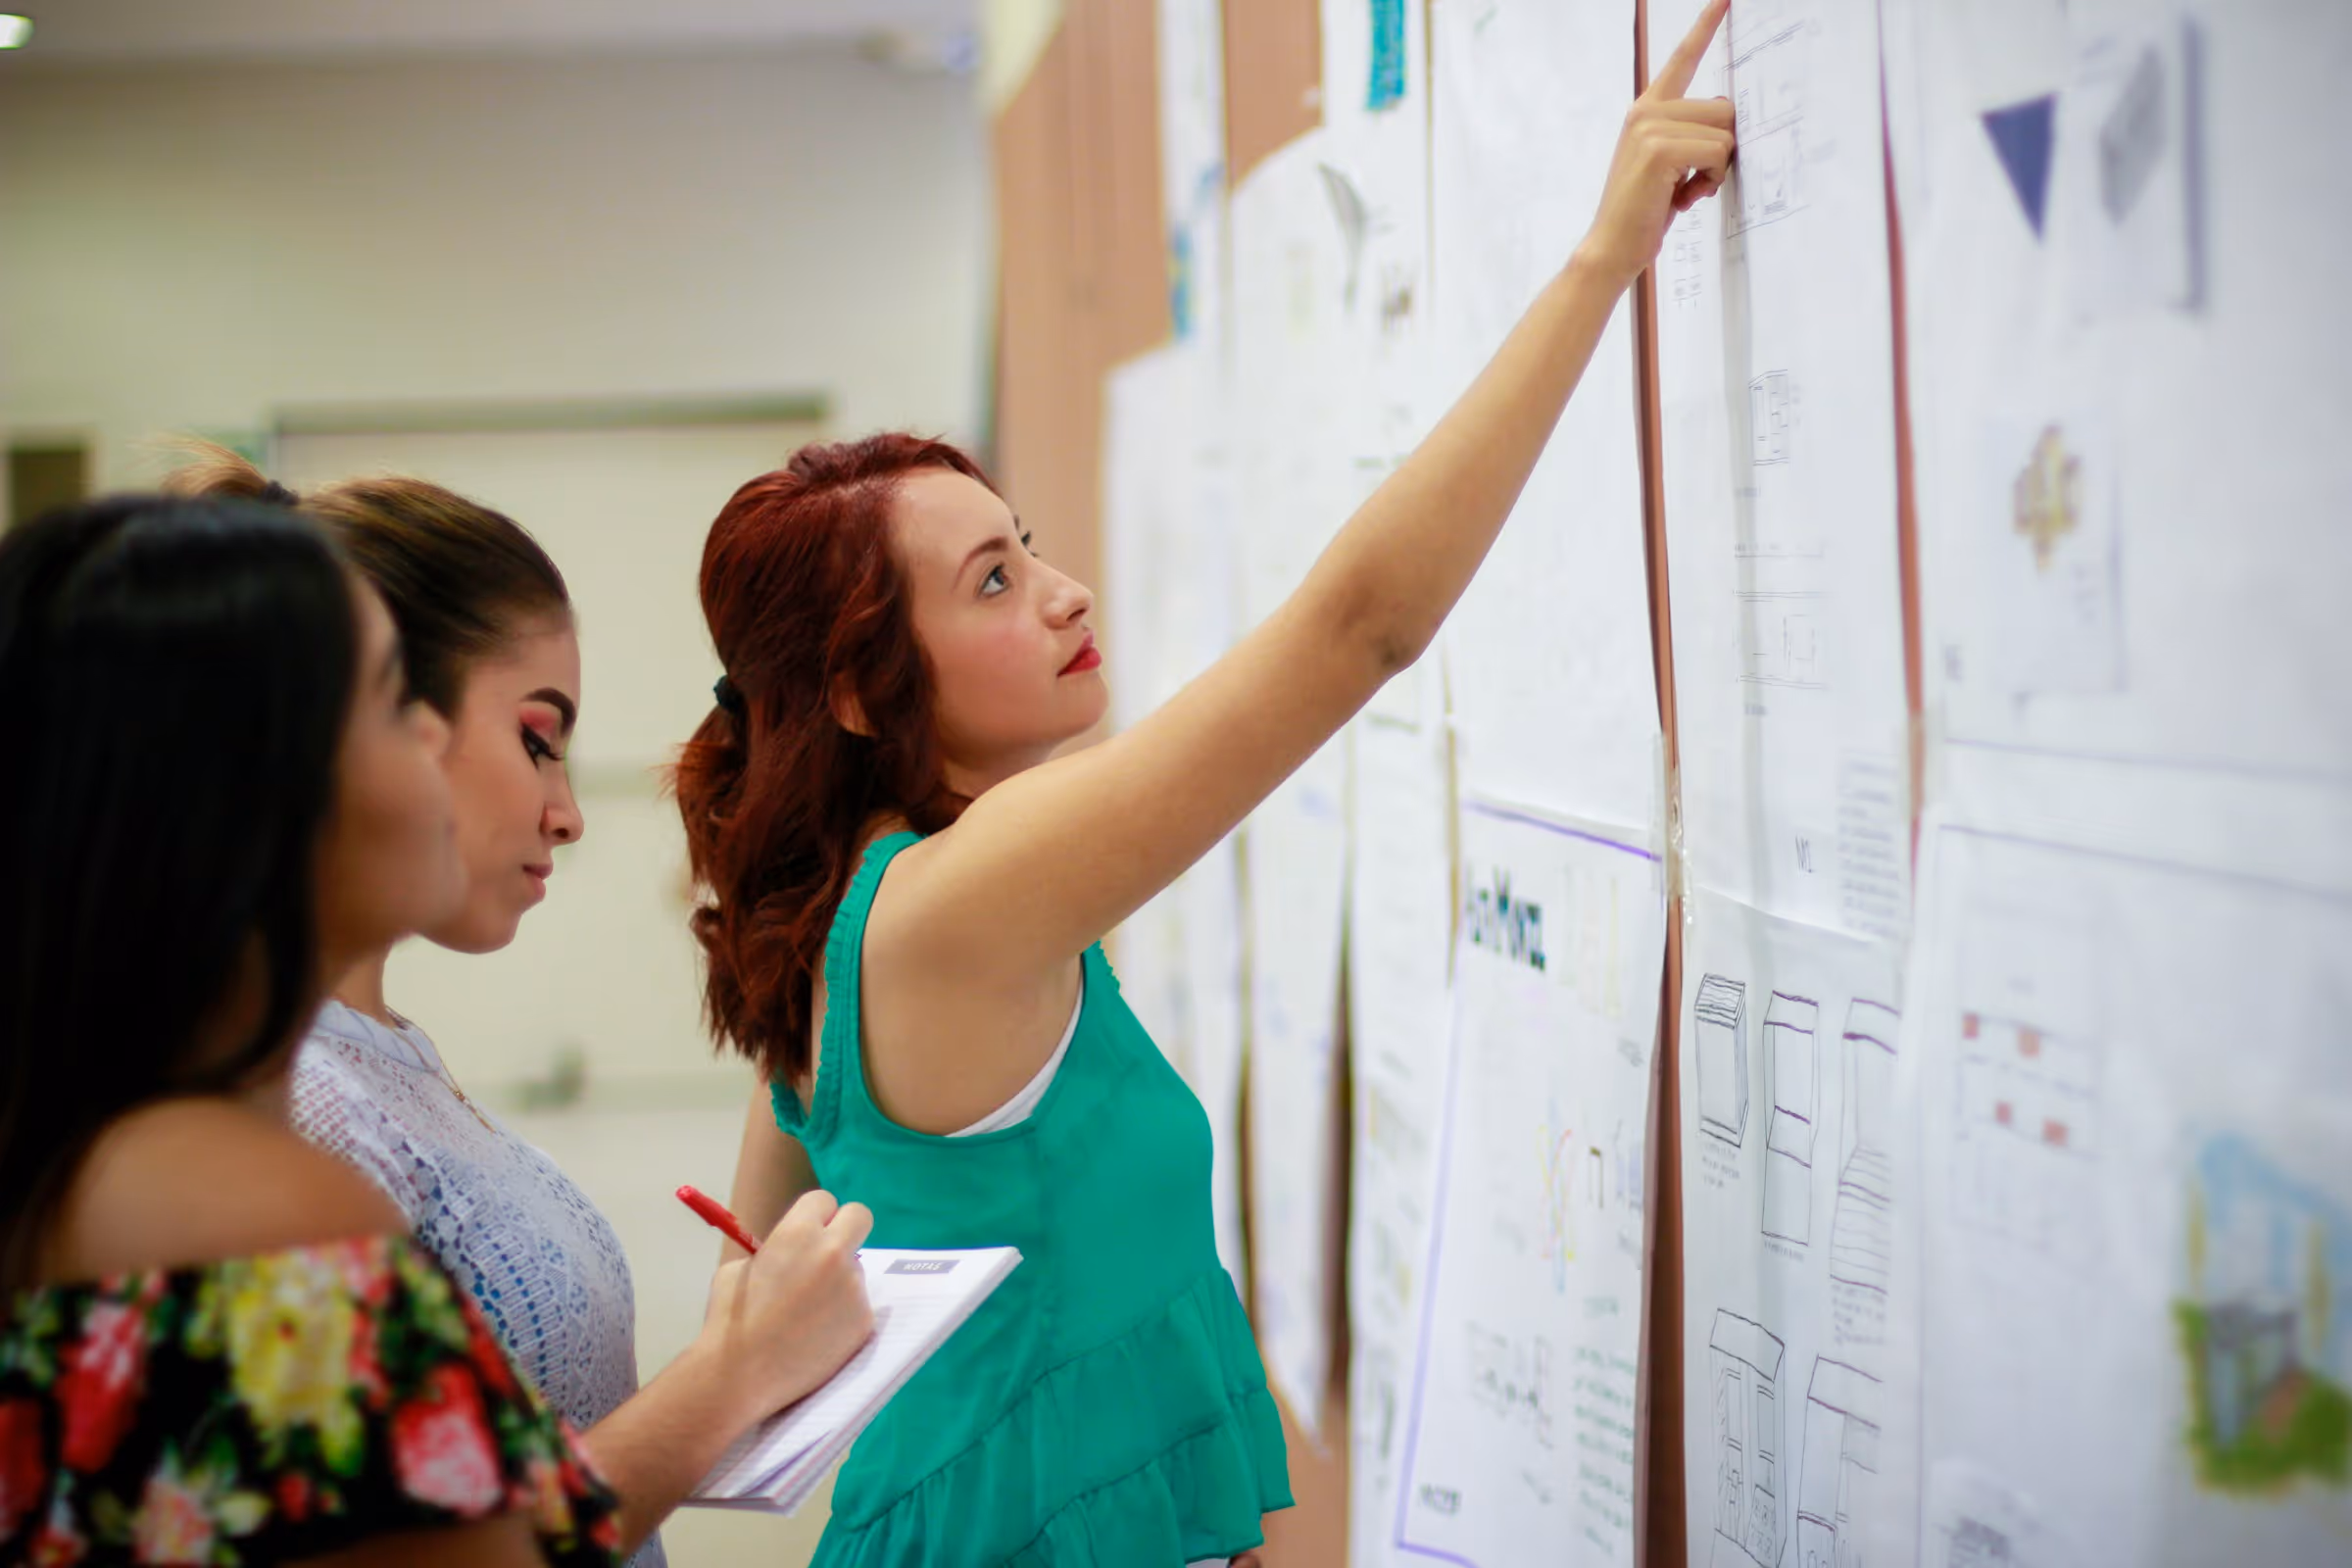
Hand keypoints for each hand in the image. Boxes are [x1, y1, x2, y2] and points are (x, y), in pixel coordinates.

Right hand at [698, 1189, 874, 1423]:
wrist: (740, 1374)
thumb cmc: (730, 1320)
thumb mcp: (741, 1269)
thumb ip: (776, 1251)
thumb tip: (795, 1252)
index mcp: (798, 1232)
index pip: (824, 1199)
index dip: (815, 1217)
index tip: (810, 1234)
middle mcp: (833, 1252)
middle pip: (860, 1217)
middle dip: (846, 1230)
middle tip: (830, 1254)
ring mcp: (853, 1287)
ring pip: (857, 1269)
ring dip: (841, 1281)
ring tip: (809, 1315)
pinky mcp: (864, 1320)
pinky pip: (859, 1306)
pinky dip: (843, 1317)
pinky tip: (818, 1337)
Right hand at [1578, 0, 1736, 287]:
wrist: (1611, 247)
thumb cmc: (1643, 212)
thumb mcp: (1669, 166)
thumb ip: (1690, 136)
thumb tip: (1731, 127)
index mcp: (1647, 109)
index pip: (1682, 58)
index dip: (1705, 25)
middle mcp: (1647, 110)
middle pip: (1725, 107)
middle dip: (1723, 149)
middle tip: (1696, 181)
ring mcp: (1650, 126)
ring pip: (1725, 133)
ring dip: (1717, 169)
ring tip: (1687, 192)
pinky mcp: (1660, 148)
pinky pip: (1717, 152)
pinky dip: (1711, 180)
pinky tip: (1685, 198)